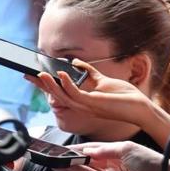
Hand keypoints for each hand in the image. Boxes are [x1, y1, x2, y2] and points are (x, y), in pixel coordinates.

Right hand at [27, 61, 154, 127]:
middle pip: (57, 95)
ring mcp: (87, 106)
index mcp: (83, 100)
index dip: (47, 85)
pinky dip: (67, 84)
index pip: (61, 92)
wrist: (140, 107)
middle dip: (43, 85)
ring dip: (51, 85)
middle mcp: (82, 105)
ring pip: (63, 97)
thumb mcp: (103, 81)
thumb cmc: (125, 96)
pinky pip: (76, 95)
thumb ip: (88, 73)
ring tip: (41, 74)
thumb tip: (74, 63)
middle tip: (29, 74)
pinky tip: (61, 74)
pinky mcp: (94, 104)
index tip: (34, 75)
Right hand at [58, 140, 169, 170]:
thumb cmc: (153, 163)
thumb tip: (88, 151)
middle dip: (73, 157)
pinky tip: (70, 169)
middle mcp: (113, 163)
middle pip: (89, 159)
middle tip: (56, 156)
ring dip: (73, 166)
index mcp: (119, 150)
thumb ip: (106, 150)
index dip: (80, 148)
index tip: (64, 148)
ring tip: (58, 162)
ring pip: (88, 169)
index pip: (94, 148)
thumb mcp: (128, 149)